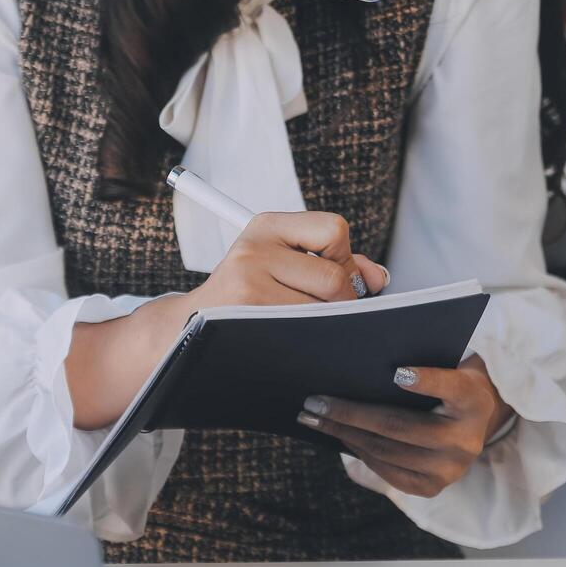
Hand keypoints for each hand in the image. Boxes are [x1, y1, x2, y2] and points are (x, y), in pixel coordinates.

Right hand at [66, 211, 384, 428]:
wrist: (186, 331)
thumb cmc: (248, 299)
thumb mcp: (284, 266)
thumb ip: (336, 263)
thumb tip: (379, 278)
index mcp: (267, 225)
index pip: (334, 231)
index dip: (344, 259)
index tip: (333, 275)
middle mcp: (255, 247)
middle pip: (335, 278)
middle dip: (344, 302)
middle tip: (327, 314)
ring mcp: (247, 281)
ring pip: (323, 307)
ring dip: (330, 324)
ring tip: (308, 327)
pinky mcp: (245, 312)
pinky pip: (304, 330)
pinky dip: (314, 339)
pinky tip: (301, 341)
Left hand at [298, 356, 514, 497]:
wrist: (472, 424)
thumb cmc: (448, 388)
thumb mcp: (447, 370)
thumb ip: (420, 368)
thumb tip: (359, 371)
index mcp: (472, 401)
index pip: (451, 386)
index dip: (425, 380)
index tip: (397, 372)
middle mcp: (466, 439)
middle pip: (399, 426)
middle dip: (349, 414)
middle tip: (315, 403)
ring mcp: (450, 470)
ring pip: (387, 451)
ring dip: (345, 435)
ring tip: (317, 420)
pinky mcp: (432, 488)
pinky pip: (388, 472)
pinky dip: (360, 453)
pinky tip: (340, 437)